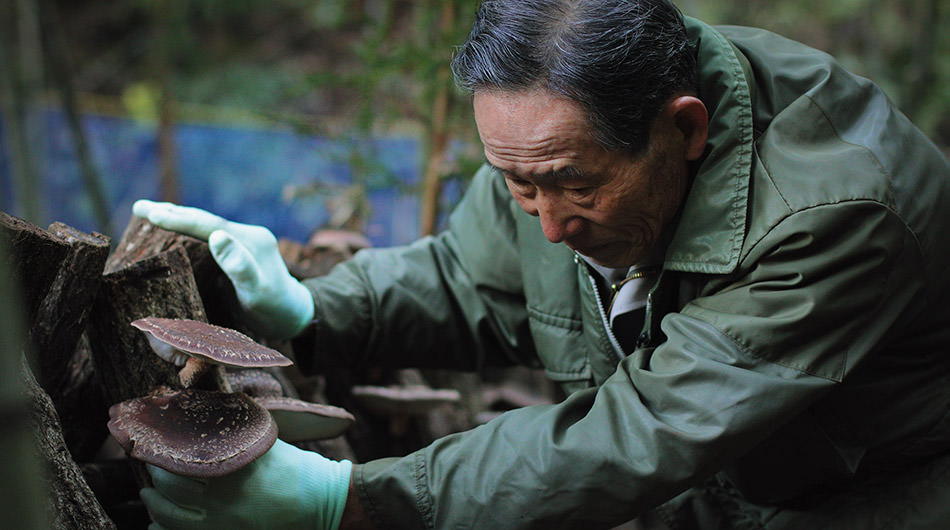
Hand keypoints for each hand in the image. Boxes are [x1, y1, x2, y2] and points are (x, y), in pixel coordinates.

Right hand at [132, 200, 313, 338]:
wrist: (294, 315)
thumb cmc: (276, 309)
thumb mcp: (258, 292)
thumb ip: (240, 266)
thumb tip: (217, 235)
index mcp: (251, 240)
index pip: (209, 225)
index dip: (178, 219)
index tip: (150, 214)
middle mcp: (248, 235)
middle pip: (204, 220)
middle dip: (171, 212)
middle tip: (138, 207)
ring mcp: (244, 241)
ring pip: (204, 225)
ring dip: (177, 218)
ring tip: (148, 212)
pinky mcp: (240, 250)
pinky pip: (208, 236)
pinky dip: (187, 230)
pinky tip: (172, 231)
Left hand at [141, 439, 351, 529]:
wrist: (322, 504)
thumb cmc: (298, 470)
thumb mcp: (267, 444)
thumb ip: (238, 433)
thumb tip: (209, 411)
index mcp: (233, 470)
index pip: (181, 459)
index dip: (161, 450)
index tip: (154, 439)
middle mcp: (223, 499)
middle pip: (171, 486)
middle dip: (156, 473)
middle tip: (150, 461)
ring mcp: (222, 523)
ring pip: (170, 517)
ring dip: (154, 503)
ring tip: (149, 494)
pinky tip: (159, 523)